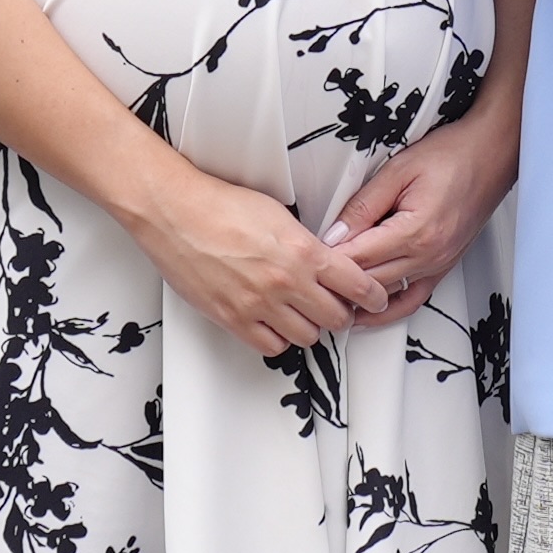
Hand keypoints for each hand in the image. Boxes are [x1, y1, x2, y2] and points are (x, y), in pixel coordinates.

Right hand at [131, 159, 398, 358]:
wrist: (177, 213)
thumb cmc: (221, 205)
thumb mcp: (280, 215)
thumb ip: (306, 244)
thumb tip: (325, 261)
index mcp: (304, 252)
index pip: (356, 285)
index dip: (372, 295)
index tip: (375, 298)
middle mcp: (286, 282)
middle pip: (336, 318)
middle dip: (340, 312)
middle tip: (333, 305)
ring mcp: (260, 304)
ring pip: (307, 337)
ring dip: (309, 327)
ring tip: (300, 313)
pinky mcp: (233, 319)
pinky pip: (271, 346)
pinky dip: (278, 338)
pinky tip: (274, 323)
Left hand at [316, 102, 515, 307]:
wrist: (491, 154)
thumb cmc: (452, 155)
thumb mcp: (398, 170)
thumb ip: (363, 206)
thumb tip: (334, 234)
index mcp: (414, 231)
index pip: (358, 258)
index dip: (327, 260)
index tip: (305, 258)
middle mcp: (429, 255)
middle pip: (369, 282)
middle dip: (337, 282)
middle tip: (308, 281)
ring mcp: (438, 264)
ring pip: (387, 295)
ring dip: (358, 299)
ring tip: (329, 300)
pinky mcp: (444, 266)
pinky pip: (413, 299)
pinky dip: (389, 310)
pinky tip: (369, 313)